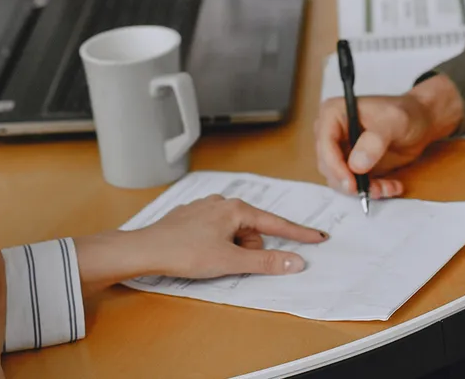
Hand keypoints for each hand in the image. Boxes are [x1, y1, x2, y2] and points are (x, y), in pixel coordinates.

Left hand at [75, 196, 326, 292]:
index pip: (276, 223)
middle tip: (229, 262)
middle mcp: (222, 202)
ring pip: (234, 233)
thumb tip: (295, 262)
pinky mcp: (192, 218)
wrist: (145, 249)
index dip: (298, 234)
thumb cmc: (184, 252)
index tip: (319, 238)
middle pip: (253, 232)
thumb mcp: (230, 261)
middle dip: (249, 251)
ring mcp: (205, 208)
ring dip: (231, 250)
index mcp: (236, 208)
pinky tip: (199, 253)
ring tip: (209, 259)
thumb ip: (266, 262)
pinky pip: (217, 232)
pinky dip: (216, 245)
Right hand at [313, 73, 464, 199]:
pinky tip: (392, 186)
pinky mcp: (353, 166)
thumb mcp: (393, 122)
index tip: (352, 183)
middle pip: (328, 166)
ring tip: (387, 187)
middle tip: (373, 189)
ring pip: (340, 180)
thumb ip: (375, 141)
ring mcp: (341, 151)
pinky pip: (355, 185)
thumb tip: (356, 165)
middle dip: (350, 182)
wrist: (421, 122)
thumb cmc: (406, 113)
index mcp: (333, 114)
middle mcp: (332, 133)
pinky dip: (373, 190)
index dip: (335, 166)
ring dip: (364, 189)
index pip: (324, 144)